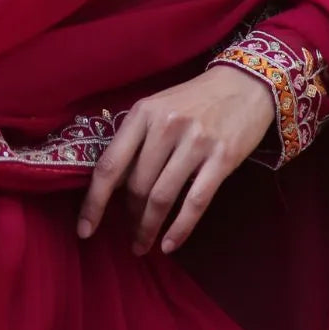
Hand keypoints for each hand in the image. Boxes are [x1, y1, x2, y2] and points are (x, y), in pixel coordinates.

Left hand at [76, 66, 275, 254]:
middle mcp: (166, 126)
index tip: (84, 229)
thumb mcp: (158, 108)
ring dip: (149, 228)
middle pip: (137, 185)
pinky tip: (169, 244)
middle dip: (130, 218)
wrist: (244, 84)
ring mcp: (195, 142)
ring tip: (143, 245)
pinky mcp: (222, 157)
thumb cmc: (194, 100)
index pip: (110, 165)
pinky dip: (180, 229)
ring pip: (162, 197)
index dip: (94, 202)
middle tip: (131, 236)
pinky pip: (195, 202)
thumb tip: (114, 187)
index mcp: (142, 113)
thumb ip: (136, 140)